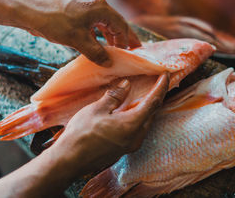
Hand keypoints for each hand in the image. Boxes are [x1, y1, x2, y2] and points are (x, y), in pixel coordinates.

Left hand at [25, 0, 140, 66]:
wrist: (27, 9)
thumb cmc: (53, 21)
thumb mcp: (77, 40)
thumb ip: (96, 52)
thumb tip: (109, 63)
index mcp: (100, 7)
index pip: (121, 25)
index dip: (126, 41)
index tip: (129, 53)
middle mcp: (95, 2)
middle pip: (115, 22)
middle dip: (121, 37)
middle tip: (128, 51)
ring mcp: (85, 2)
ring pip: (104, 21)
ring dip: (109, 35)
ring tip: (113, 49)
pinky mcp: (76, 6)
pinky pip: (93, 20)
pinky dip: (98, 32)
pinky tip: (96, 41)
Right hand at [48, 73, 168, 175]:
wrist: (69, 161)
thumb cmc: (81, 134)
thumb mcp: (97, 109)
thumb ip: (114, 96)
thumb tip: (126, 85)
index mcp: (133, 124)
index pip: (153, 102)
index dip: (161, 86)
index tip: (166, 74)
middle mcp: (137, 136)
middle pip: (152, 112)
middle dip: (155, 95)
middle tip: (155, 80)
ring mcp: (131, 145)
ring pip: (145, 121)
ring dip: (146, 106)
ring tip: (144, 92)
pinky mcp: (124, 148)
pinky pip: (137, 128)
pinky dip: (138, 115)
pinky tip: (129, 109)